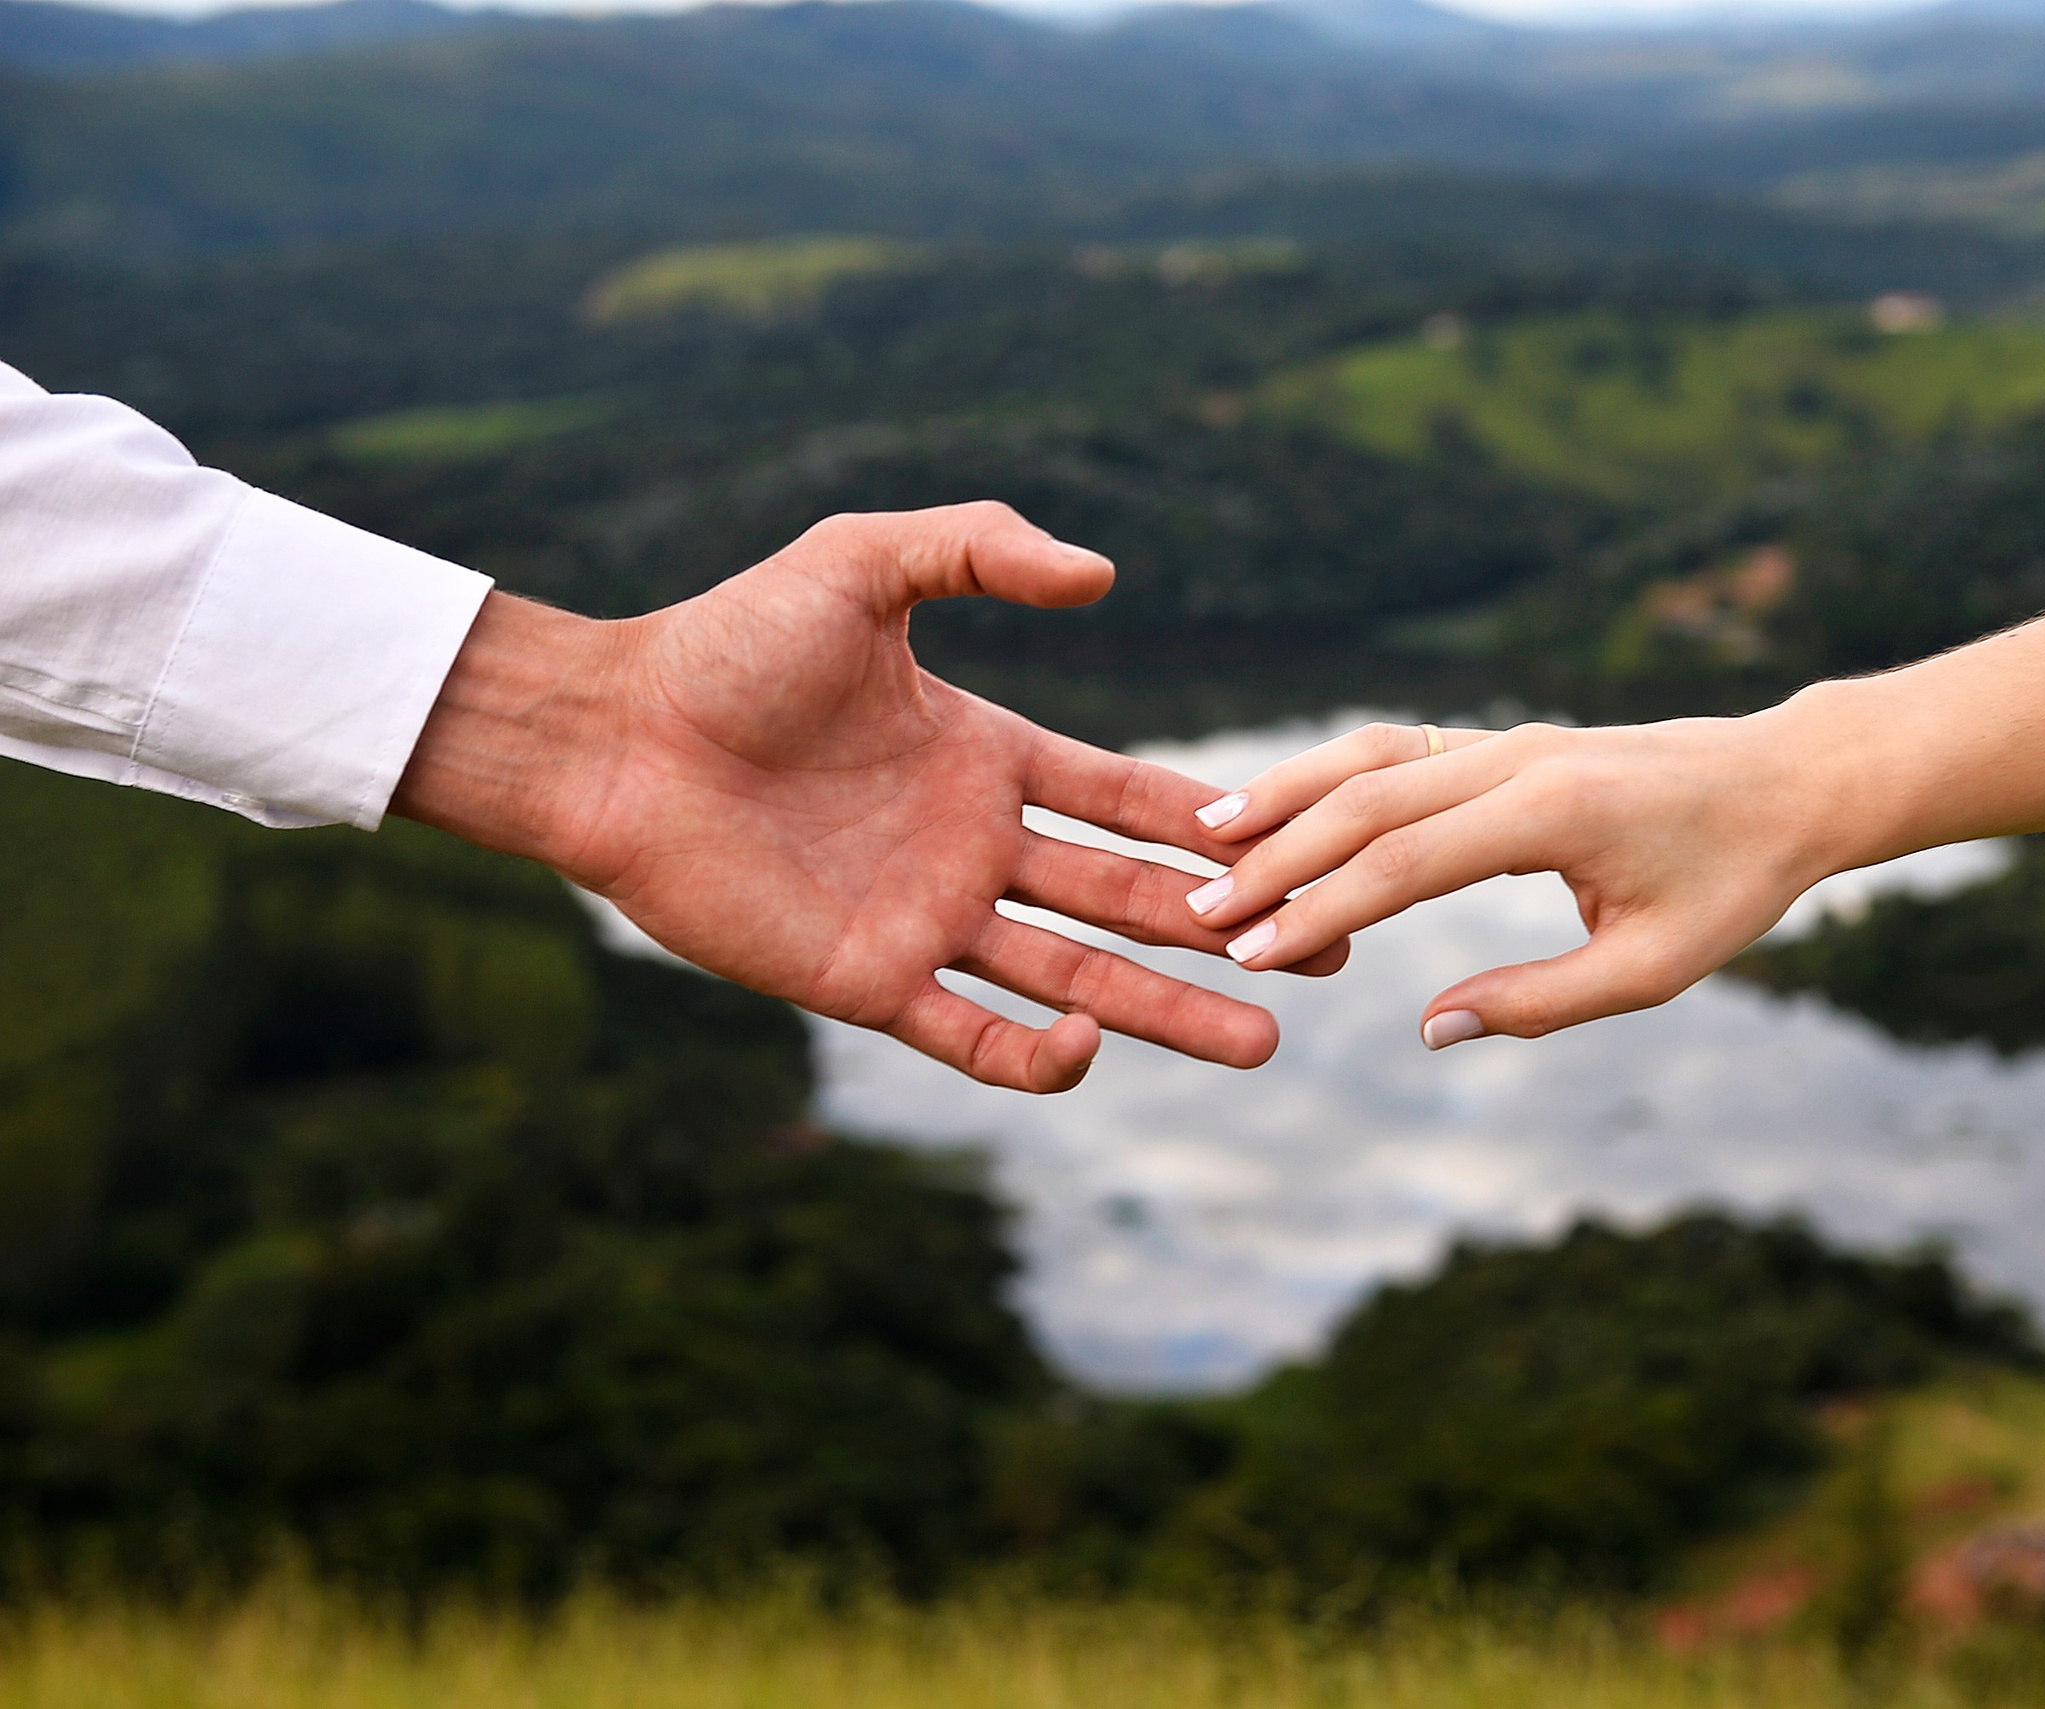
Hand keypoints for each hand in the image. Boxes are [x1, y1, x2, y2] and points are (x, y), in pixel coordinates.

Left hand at [394, 502, 1340, 1092]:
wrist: (612, 734)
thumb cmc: (727, 641)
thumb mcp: (863, 563)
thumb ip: (979, 549)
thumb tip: (1104, 576)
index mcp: (987, 757)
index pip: (1125, 798)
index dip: (1208, 825)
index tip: (1299, 843)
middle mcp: (972, 847)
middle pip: (1126, 903)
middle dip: (1224, 932)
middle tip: (1324, 959)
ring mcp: (926, 919)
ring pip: (1075, 981)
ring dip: (1166, 1012)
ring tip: (1262, 1042)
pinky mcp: (867, 981)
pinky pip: (969, 1036)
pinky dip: (1035, 1059)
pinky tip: (1093, 1053)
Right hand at [1184, 717, 1845, 1048]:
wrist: (1787, 780)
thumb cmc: (1729, 884)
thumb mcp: (1653, 967)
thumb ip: (1540, 1001)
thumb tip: (1431, 1029)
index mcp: (1552, 813)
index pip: (1403, 865)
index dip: (1318, 911)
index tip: (1250, 954)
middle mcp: (1517, 759)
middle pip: (1366, 804)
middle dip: (1276, 859)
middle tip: (1199, 914)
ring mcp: (1508, 739)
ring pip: (1372, 760)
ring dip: (1287, 799)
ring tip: (1209, 839)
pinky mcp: (1505, 739)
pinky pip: (1400, 749)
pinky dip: (1331, 773)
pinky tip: (1281, 804)